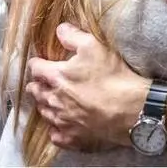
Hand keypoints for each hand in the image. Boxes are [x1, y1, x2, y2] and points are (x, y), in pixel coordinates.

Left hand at [26, 23, 148, 150]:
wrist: (131, 110)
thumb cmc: (113, 76)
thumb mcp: (95, 46)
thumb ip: (73, 36)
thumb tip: (59, 29)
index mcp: (57, 76)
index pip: (35, 68)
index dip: (37, 64)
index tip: (40, 62)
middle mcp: (54, 100)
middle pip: (35, 92)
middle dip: (37, 85)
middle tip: (42, 82)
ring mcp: (62, 121)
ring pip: (43, 113)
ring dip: (45, 105)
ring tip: (51, 101)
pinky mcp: (72, 138)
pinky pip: (55, 135)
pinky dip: (56, 128)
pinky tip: (62, 124)